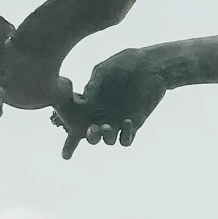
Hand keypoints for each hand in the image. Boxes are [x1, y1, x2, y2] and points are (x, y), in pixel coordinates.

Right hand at [52, 48, 167, 159]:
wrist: (150, 64)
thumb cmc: (125, 63)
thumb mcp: (103, 71)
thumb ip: (93, 86)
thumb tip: (83, 101)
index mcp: (91, 104)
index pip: (77, 124)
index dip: (71, 142)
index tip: (66, 155)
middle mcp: (103, 115)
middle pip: (92, 136)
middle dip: (90, 137)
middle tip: (91, 130)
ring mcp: (119, 120)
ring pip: (108, 140)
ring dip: (105, 137)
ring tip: (107, 127)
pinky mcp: (135, 123)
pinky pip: (127, 139)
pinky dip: (125, 135)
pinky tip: (126, 122)